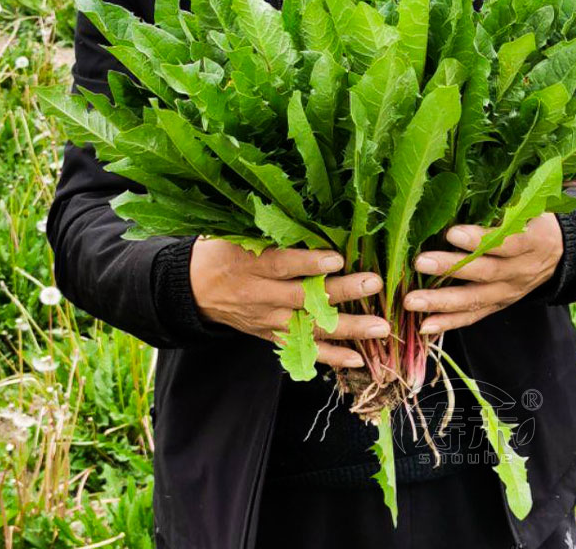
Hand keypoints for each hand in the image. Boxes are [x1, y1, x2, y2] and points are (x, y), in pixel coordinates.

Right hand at [190, 237, 389, 367]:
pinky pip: (303, 350)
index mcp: (251, 264)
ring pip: (310, 327)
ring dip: (348, 329)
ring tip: (380, 327)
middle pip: (304, 297)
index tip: (337, 258)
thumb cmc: (223, 251)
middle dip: (342, 292)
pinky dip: (330, 357)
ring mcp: (267, 320)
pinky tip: (358, 359)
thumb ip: (272, 231)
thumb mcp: (238, 233)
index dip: (309, 263)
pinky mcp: (271, 336)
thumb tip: (315, 216)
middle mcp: (260, 295)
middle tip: (374, 284)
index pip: (282, 265)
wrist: (195, 288)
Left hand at [403, 213, 563, 334]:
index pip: (506, 242)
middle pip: (485, 271)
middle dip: (450, 268)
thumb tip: (457, 185)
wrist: (559, 252)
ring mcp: (509, 292)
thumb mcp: (528, 205)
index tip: (451, 232)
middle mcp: (521, 270)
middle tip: (420, 262)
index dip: (479, 239)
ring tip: (412, 301)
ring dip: (441, 301)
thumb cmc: (532, 219)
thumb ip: (501, 203)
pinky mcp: (498, 305)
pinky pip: (473, 317)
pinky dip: (448, 323)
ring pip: (475, 299)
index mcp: (533, 240)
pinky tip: (424, 326)